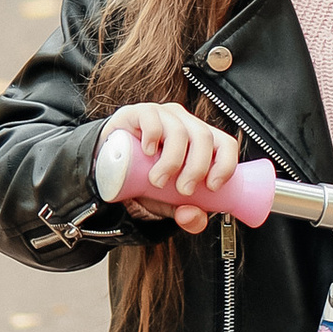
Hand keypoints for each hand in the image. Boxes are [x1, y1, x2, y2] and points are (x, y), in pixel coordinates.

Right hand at [106, 102, 237, 234]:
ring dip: (172, 161)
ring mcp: (162, 115)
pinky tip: (148, 151)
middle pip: (203, 138)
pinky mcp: (138, 113)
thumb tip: (193, 218)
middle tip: (183, 190)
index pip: (226, 144)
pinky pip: (152, 118)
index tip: (213, 187)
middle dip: (196, 168)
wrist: (107, 167)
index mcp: (200, 141)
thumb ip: (184, 215)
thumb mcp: (167, 202)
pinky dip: (153, 136)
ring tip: (157, 180)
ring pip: (179, 131)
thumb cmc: (144, 179)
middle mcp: (185, 124)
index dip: (226, 164)